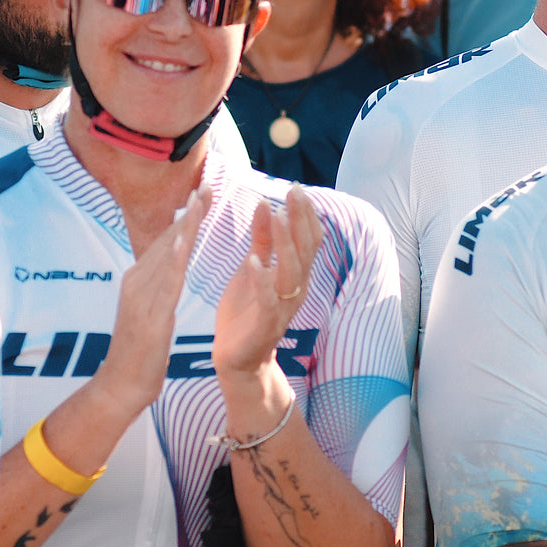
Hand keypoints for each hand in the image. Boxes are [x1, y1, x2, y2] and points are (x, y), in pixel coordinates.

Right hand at [96, 184, 209, 411]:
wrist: (121, 385)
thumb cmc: (140, 350)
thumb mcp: (150, 309)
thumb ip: (159, 284)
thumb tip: (172, 260)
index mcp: (138, 279)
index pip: (166, 240)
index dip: (186, 215)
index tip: (203, 190)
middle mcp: (136, 282)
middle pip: (166, 239)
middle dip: (188, 212)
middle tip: (207, 183)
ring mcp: (140, 298)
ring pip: (165, 255)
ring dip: (183, 227)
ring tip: (199, 201)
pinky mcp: (147, 317)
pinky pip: (162, 285)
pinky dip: (171, 261)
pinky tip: (182, 242)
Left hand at [212, 183, 323, 380]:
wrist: (238, 359)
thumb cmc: (246, 311)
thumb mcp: (253, 267)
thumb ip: (262, 240)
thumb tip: (265, 204)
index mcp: (295, 275)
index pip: (308, 239)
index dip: (305, 214)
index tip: (297, 188)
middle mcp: (296, 290)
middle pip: (305, 250)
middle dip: (300, 220)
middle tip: (294, 192)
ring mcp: (284, 308)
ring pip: (291, 272)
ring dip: (286, 243)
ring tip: (278, 216)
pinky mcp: (266, 325)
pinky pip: (268, 301)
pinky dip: (263, 280)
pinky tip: (254, 261)